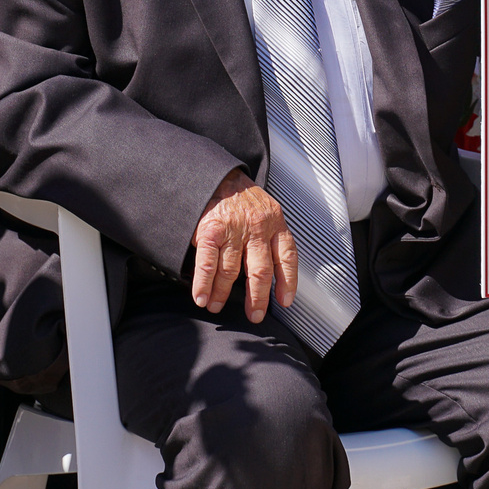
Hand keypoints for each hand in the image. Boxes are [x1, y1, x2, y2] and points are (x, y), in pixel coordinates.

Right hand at [190, 169, 295, 323]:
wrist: (217, 173)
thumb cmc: (242, 197)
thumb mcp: (266, 210)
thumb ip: (270, 237)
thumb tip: (272, 275)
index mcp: (275, 222)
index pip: (287, 257)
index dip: (287, 282)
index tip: (285, 301)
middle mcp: (257, 227)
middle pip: (260, 272)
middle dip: (257, 299)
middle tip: (254, 315)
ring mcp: (233, 229)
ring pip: (231, 271)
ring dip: (223, 294)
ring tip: (217, 306)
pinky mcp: (210, 229)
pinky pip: (208, 263)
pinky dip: (203, 284)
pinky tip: (201, 296)